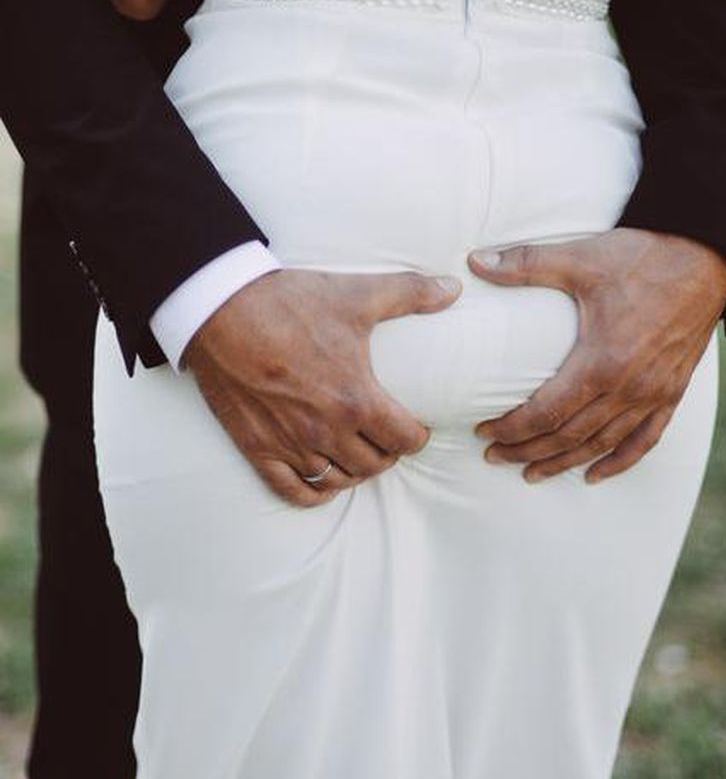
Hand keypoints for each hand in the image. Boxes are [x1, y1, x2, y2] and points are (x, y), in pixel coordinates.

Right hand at [183, 269, 461, 505]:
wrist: (220, 309)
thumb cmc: (290, 302)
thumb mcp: (356, 295)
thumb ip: (410, 293)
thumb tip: (452, 288)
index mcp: (356, 399)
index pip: (406, 440)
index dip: (418, 436)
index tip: (417, 427)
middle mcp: (326, 430)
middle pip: (376, 465)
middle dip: (389, 453)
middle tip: (388, 436)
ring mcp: (290, 444)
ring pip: (339, 480)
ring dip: (356, 471)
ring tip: (359, 452)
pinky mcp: (257, 449)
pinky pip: (294, 490)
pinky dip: (316, 491)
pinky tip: (324, 478)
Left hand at [469, 229, 725, 482]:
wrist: (706, 256)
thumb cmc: (643, 257)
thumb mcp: (579, 258)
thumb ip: (525, 264)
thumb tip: (475, 261)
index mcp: (601, 361)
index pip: (546, 413)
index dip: (512, 428)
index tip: (485, 433)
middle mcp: (629, 387)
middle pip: (569, 436)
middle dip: (527, 451)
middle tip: (495, 457)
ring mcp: (654, 393)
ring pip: (602, 444)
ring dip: (565, 463)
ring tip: (532, 474)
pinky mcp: (672, 391)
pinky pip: (645, 439)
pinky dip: (618, 461)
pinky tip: (595, 474)